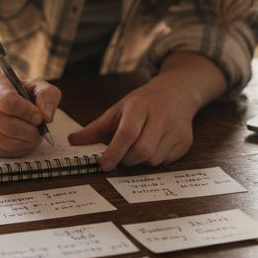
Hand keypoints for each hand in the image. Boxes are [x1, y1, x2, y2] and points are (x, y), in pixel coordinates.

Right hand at [0, 74, 60, 157]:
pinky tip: (23, 140)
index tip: (38, 117)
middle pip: (8, 126)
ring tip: (33, 134)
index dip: (27, 113)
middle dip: (30, 131)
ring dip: (27, 142)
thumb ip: (47, 95)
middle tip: (39, 129)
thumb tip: (46, 117)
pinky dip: (20, 150)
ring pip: (7, 143)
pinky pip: (5, 153)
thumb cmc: (20, 94)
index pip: (8, 102)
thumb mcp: (36, 87)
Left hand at [69, 79, 200, 171]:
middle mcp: (161, 116)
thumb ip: (95, 128)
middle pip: (142, 151)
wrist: (177, 92)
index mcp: (140, 105)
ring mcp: (176, 129)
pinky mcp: (186, 141)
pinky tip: (154, 146)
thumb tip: (72, 141)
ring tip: (138, 147)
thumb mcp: (118, 109)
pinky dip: (155, 160)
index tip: (104, 165)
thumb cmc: (142, 103)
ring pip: (154, 160)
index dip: (114, 151)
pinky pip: (166, 162)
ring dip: (141, 161)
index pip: (127, 133)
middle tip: (120, 156)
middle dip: (127, 160)